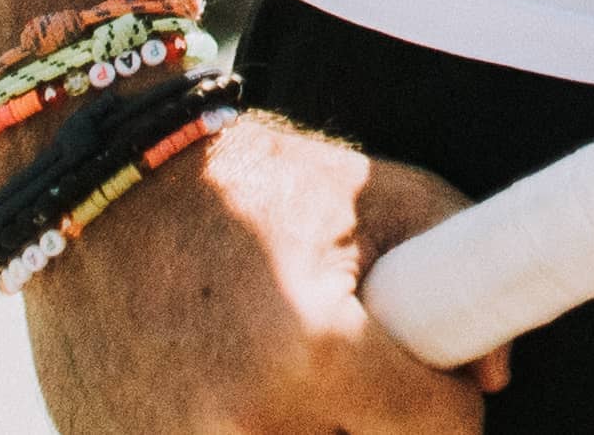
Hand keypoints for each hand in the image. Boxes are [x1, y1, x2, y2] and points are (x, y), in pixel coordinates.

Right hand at [26, 111, 492, 429]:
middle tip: (360, 379)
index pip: (439, 433)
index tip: (442, 382)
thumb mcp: (372, 197)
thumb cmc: (248, 184)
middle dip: (374, 424)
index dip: (452, 404)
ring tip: (289, 378)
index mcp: (317, 354)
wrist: (99, 187)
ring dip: (309, 428)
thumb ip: (464, 263)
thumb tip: (494, 374)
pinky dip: (237, 430)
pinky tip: (230, 393)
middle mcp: (246, 425)